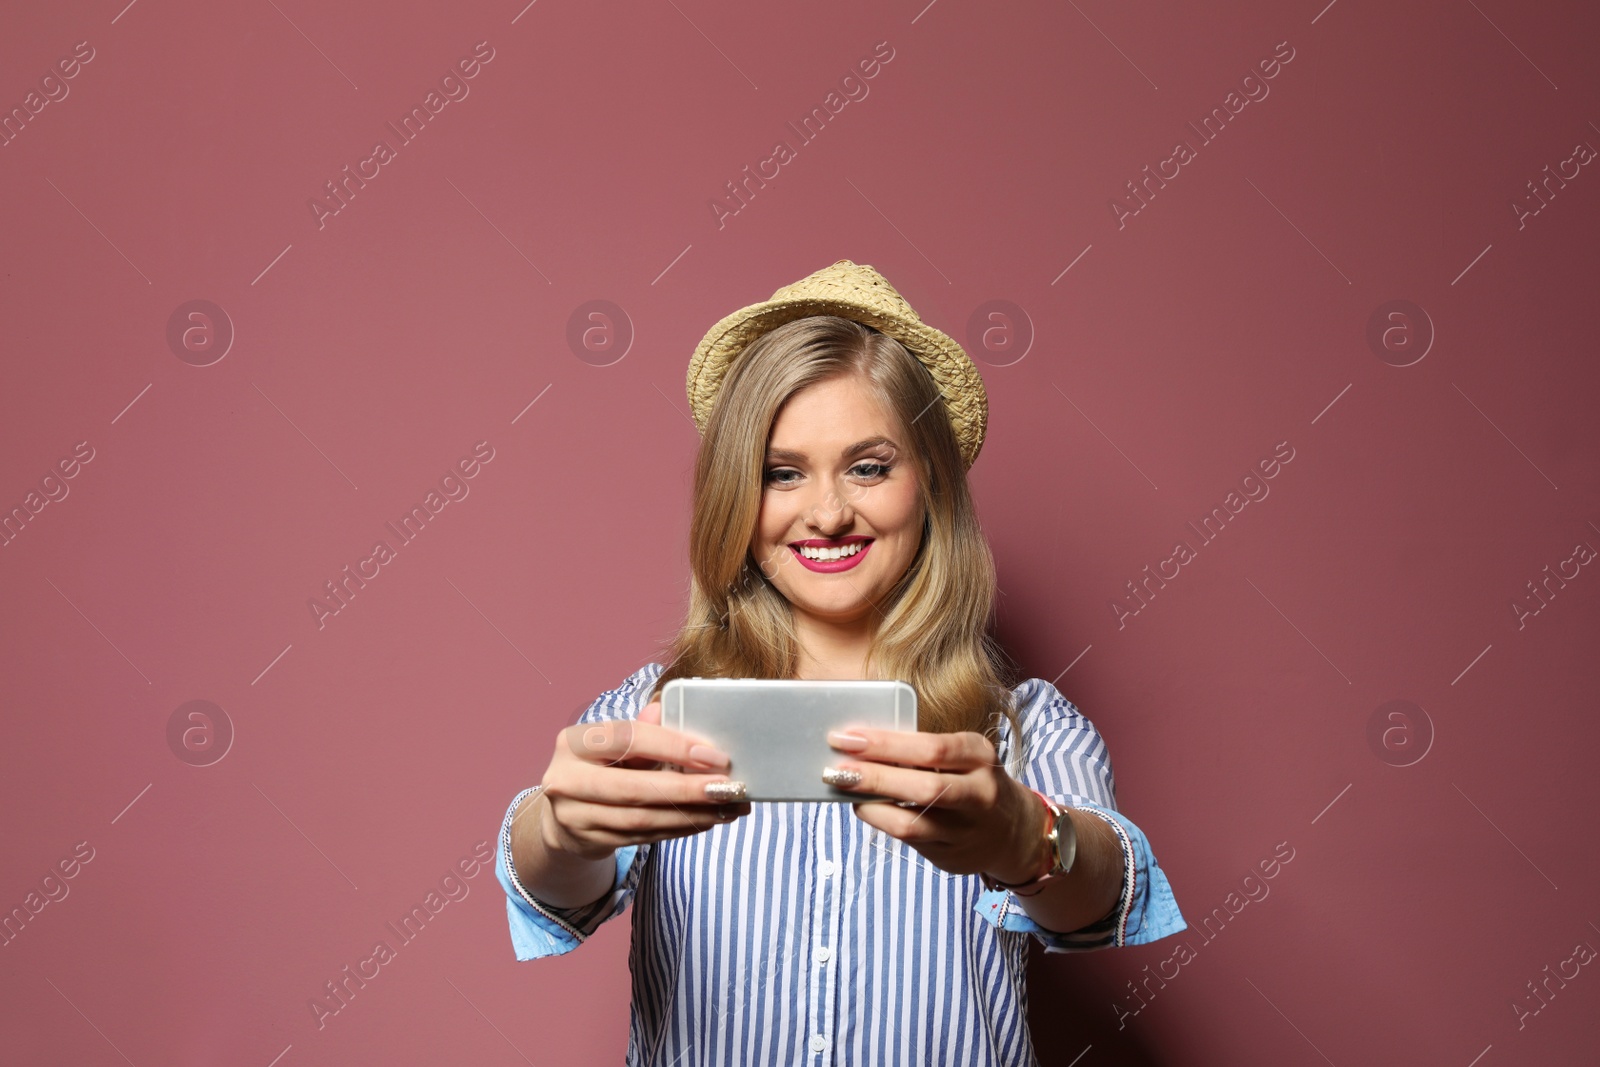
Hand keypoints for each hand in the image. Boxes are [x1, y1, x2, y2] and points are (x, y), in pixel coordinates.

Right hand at [535, 698, 752, 861]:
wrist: (563, 814)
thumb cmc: (599, 767)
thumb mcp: (614, 744)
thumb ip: (642, 729)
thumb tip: (665, 709)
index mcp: (575, 743)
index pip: (629, 740)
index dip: (674, 747)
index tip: (716, 757)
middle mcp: (566, 780)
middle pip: (636, 788)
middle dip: (688, 790)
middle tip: (729, 788)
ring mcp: (574, 816)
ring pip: (642, 819)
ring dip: (691, 815)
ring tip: (727, 807)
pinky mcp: (589, 842)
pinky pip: (643, 838)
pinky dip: (679, 829)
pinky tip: (706, 820)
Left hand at [823, 727, 1044, 882]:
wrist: (1011, 830)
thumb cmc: (971, 778)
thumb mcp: (962, 754)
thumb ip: (921, 750)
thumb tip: (861, 743)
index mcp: (979, 755)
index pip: (930, 748)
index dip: (885, 744)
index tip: (847, 737)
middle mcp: (979, 794)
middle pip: (922, 787)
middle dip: (873, 777)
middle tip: (836, 768)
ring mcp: (966, 831)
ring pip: (911, 823)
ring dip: (870, 805)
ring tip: (841, 788)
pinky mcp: (951, 856)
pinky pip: (907, 840)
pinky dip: (879, 821)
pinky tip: (862, 806)